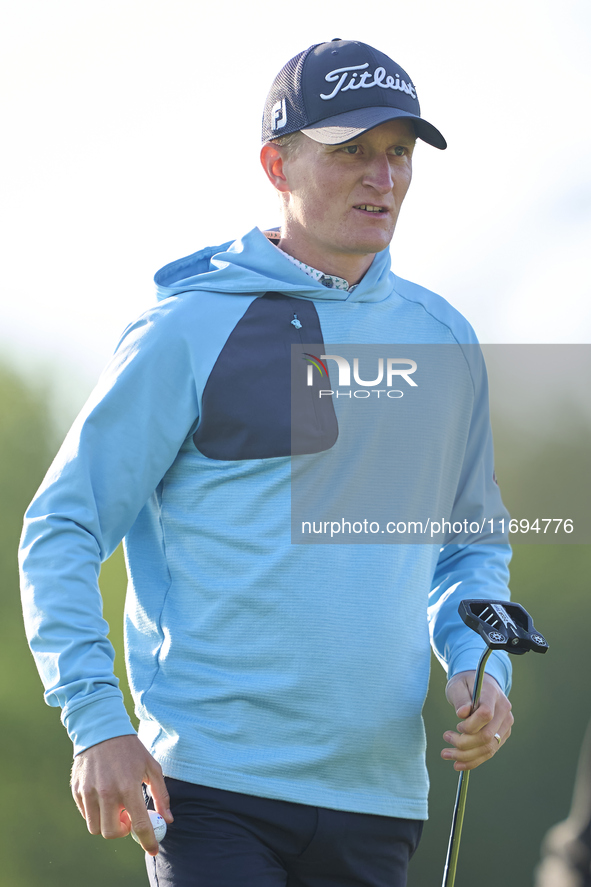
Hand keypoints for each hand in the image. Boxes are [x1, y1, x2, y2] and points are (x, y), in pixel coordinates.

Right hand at [70, 734, 172, 855]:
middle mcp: (106, 792)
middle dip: (122, 831)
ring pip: (95, 828)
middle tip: (128, 817)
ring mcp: (88, 792)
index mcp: (128, 787)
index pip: (139, 824)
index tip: (153, 850)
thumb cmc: (131, 749)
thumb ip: (161, 795)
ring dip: (107, 824)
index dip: (148, 841)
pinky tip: (104, 797)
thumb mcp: (151, 767)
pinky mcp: (76, 790)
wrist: (102, 730)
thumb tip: (168, 819)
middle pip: (111, 833)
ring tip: (115, 806)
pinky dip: (96, 813)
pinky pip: (86, 814)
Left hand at [441, 671, 512, 770]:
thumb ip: (460, 698)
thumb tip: (462, 714)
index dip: (470, 725)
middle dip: (464, 744)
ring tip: (446, 754)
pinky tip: (458, 764)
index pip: (486, 714)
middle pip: (487, 736)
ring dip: (466, 756)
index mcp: (493, 694)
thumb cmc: (466, 684)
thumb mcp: (457, 685)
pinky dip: (473, 760)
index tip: (457, 726)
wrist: (481, 685)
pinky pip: (489, 752)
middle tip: (445, 738)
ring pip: (489, 748)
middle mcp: (504, 710)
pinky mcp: (502, 735)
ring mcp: (506, 724)